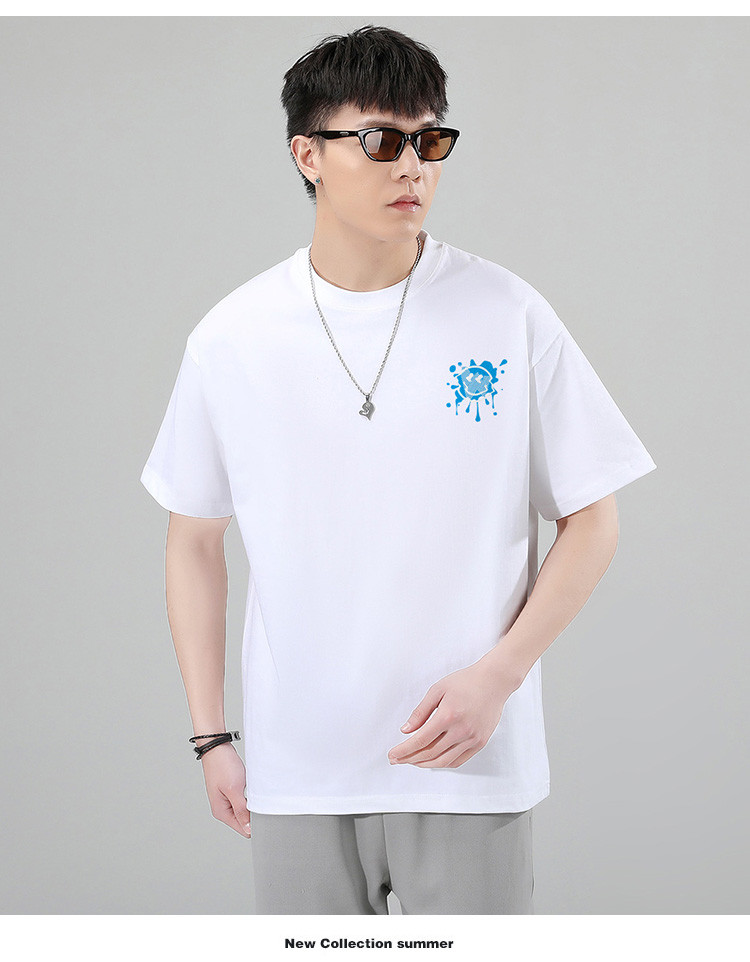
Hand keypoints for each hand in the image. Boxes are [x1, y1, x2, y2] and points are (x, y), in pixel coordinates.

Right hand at [199, 743, 251, 836]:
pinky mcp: (230, 791)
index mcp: (221, 811)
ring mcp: (226, 799)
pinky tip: (251, 788)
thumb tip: (247, 829)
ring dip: (251, 804)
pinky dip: (249, 796)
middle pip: (244, 821)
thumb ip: (241, 810)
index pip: (242, 829)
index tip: (263, 815)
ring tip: (254, 792)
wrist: (217, 747)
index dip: (254, 825)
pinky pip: (243, 800)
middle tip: (260, 800)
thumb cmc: (222, 765)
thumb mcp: (234, 789)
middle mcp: (222, 808)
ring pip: (244, 810)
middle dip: (254, 814)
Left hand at [387, 658, 520, 768]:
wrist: (494, 682)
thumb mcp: (437, 690)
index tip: (392, 755)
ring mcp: (472, 739)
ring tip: (412, 761)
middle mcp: (461, 730)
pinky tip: (433, 760)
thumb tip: (405, 730)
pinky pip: (458, 760)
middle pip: (430, 753)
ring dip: (425, 764)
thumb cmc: (465, 681)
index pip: (420, 740)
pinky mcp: (480, 742)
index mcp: (448, 716)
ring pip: (443, 761)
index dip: (403, 750)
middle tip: (397, 760)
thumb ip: (420, 712)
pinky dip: (443, 763)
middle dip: (410, 759)